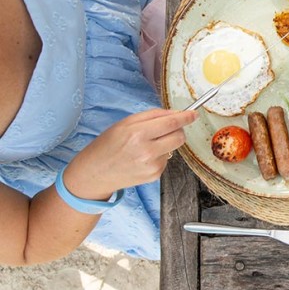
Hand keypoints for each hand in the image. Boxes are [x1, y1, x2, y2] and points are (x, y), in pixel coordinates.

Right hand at [63, 109, 197, 198]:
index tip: (193, 114)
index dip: (186, 117)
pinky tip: (143, 158)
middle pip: (179, 136)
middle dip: (177, 130)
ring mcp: (152, 166)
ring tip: (145, 146)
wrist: (94, 173)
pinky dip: (159, 156)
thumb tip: (177, 113)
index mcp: (138, 133)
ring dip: (166, 143)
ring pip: (174, 148)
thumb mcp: (125, 123)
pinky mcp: (154, 176)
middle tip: (165, 129)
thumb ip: (153, 116)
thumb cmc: (108, 145)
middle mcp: (147, 151)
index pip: (172, 123)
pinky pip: (166, 160)